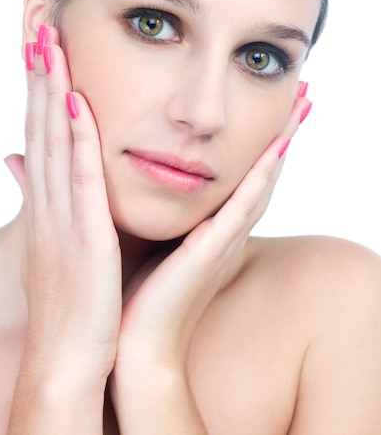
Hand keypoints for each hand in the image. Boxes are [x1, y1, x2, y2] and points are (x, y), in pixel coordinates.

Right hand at [7, 25, 121, 377]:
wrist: (71, 355)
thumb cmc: (75, 299)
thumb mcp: (62, 246)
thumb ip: (57, 207)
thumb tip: (41, 179)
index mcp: (50, 201)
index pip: (43, 131)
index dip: (40, 85)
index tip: (43, 43)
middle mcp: (50, 200)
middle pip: (41, 123)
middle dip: (40, 72)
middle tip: (40, 21)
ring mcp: (62, 215)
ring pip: (54, 139)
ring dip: (52, 89)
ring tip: (51, 41)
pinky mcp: (82, 235)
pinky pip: (78, 178)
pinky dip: (75, 137)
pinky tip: (76, 101)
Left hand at [113, 95, 310, 371]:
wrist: (138, 345)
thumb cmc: (141, 293)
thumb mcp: (154, 240)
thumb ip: (159, 212)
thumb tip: (141, 179)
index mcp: (212, 226)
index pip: (243, 175)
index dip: (262, 141)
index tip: (276, 107)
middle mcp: (225, 230)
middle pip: (262, 172)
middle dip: (282, 133)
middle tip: (302, 96)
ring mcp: (224, 240)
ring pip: (260, 182)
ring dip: (280, 144)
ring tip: (299, 108)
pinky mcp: (213, 252)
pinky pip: (243, 208)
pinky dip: (261, 178)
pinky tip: (275, 149)